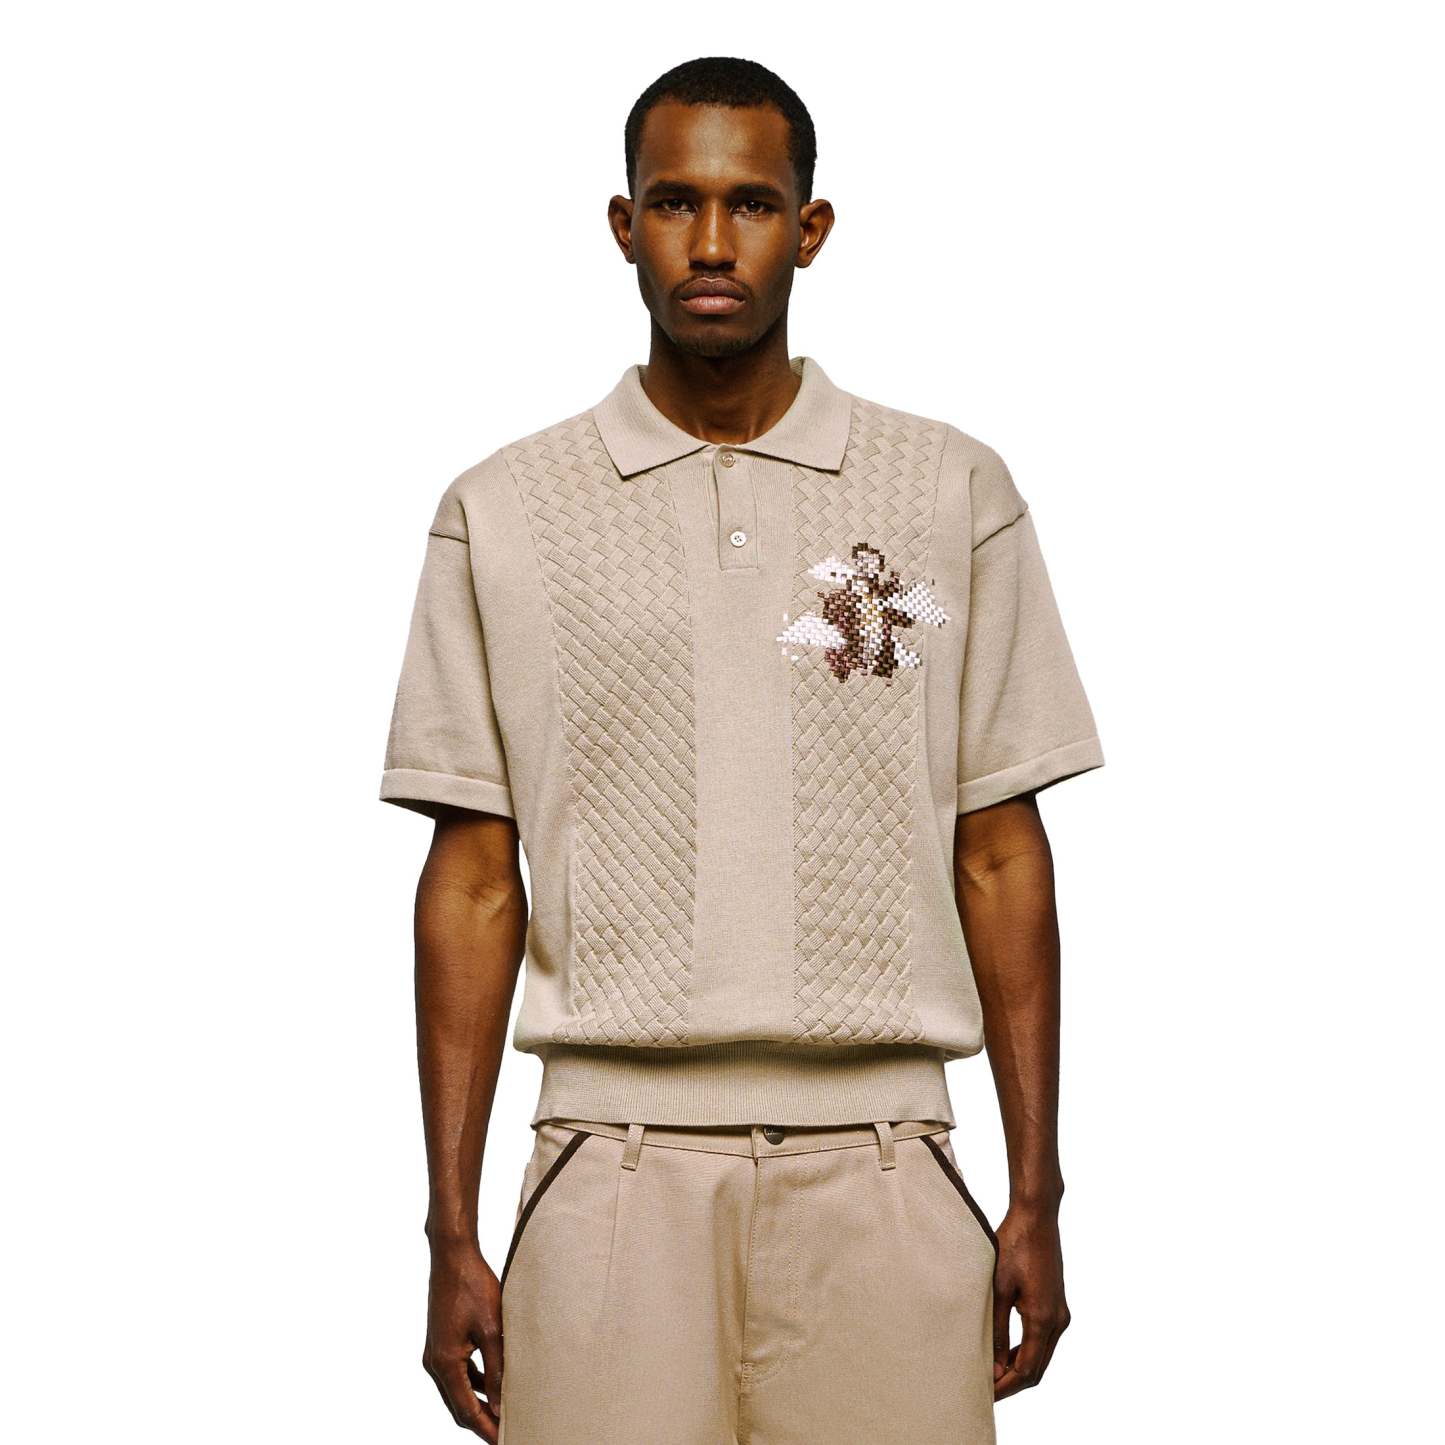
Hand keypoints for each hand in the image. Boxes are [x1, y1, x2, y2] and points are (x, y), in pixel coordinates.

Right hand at [423, 1242, 503, 1438]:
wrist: (453, 1256)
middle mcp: (434, 1363)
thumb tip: (502, 1404)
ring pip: (457, 1390)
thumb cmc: (473, 1287)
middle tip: (507, 1432)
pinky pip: (457, 1373)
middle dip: (482, 1422)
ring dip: (478, 1403)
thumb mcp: (492, 1329)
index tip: (505, 1440)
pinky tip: (493, 1384)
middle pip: (459, 1406)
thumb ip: (497, 1369)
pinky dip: (473, 1383)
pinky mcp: (440, 1342)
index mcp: (445, 1363)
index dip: (486, 1429)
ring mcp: (434, 1353)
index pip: (467, 1410)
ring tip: (503, 1413)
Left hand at [991, 1202, 1070, 1399]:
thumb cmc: (1013, 1246)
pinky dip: (1026, 1353)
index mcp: (1043, 1319)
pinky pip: (1043, 1341)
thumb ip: (996, 1329)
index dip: (1005, 1386)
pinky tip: (1005, 1353)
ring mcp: (1060, 1314)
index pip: (1025, 1370)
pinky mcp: (1057, 1305)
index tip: (983, 1395)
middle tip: (984, 1392)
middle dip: (1011, 1383)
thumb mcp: (998, 1288)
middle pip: (1036, 1369)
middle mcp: (1057, 1321)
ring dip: (1019, 1369)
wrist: (1036, 1217)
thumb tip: (993, 1366)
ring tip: (991, 1375)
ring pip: (1041, 1357)